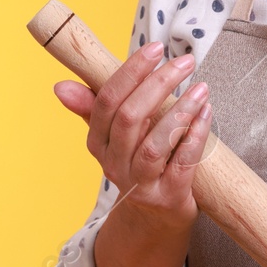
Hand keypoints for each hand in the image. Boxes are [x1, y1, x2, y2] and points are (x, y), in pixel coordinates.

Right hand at [52, 42, 211, 231]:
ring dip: (180, 111)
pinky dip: (196, 137)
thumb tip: (59, 86)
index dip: (130, 71)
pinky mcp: (167, 198)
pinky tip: (207, 114)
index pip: (107, 100)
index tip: (155, 47)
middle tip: (185, 61)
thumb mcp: (115, 138)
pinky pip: (182, 164)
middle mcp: (114, 164)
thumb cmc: (141, 164)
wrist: (156, 219)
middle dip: (158, 83)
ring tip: (201, 88)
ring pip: (154, 144)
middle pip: (130, 117)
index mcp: (98, 142)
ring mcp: (140, 184)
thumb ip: (94, 108)